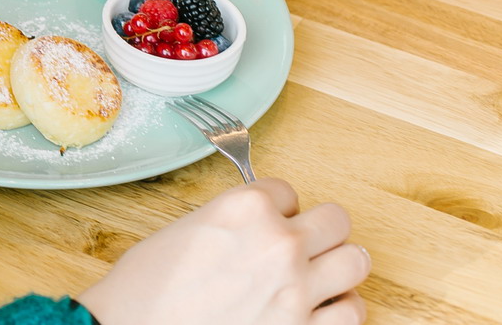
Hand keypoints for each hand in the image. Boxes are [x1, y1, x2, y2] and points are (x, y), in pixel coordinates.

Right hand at [77, 179, 369, 324]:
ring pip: (356, 261)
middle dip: (319, 230)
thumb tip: (255, 228)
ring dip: (338, 266)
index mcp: (243, 208)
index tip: (266, 222)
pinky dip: (339, 309)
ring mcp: (296, 289)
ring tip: (317, 276)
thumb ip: (231, 222)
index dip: (275, 208)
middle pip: (336, 219)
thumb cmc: (146, 288)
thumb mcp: (185, 231)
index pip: (287, 191)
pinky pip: (353, 311)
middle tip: (301, 244)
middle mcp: (277, 242)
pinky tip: (316, 309)